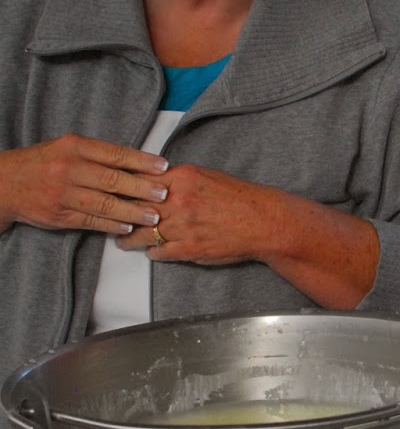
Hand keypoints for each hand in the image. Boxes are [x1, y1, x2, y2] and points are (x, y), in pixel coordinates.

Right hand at [0, 134, 169, 234]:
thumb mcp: (67, 148)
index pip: (115, 154)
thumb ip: (97, 154)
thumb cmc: (45, 162)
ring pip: (105, 204)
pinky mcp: (60, 215)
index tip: (163, 167)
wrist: (6, 183)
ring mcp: (64, 194)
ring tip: (153, 216)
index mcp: (75, 147)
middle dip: (142, 188)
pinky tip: (128, 227)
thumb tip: (137, 163)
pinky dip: (112, 225)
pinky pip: (92, 221)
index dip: (142, 161)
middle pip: (113, 180)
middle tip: (164, 194)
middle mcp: (70, 169)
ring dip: (132, 212)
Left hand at [122, 164, 380, 306]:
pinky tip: (148, 251)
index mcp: (181, 178)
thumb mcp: (207, 176)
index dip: (120, 187)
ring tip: (121, 240)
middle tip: (106, 216)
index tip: (109, 190)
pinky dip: (151, 252)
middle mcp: (177, 201)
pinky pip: (158, 252)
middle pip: (133, 207)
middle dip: (117, 213)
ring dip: (128, 238)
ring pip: (140, 233)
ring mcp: (181, 226)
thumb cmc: (239, 198)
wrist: (263, 222)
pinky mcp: (188, 248)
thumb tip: (154, 182)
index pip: (138, 180)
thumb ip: (178, 179)